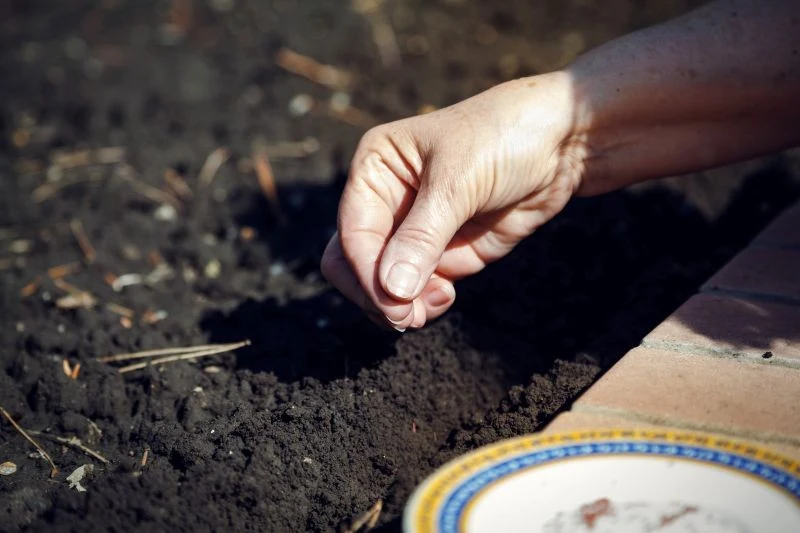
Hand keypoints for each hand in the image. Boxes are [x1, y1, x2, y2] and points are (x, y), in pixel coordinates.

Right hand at [321, 72, 584, 329]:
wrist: (563, 141)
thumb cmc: (503, 137)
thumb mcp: (458, 181)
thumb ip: (421, 237)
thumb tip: (391, 291)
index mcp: (376, 168)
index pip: (352, 233)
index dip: (366, 272)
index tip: (393, 302)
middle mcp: (386, 200)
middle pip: (353, 263)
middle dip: (376, 294)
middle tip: (406, 316)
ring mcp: (414, 230)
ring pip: (382, 283)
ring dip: (400, 304)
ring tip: (432, 306)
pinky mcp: (444, 252)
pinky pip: (417, 288)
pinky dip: (424, 301)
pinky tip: (446, 295)